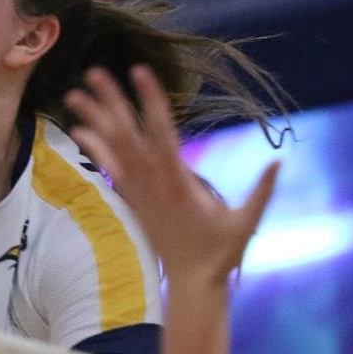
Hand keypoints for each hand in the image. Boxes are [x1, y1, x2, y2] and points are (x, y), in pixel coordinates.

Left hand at [64, 65, 278, 287]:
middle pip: (128, 135)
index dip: (151, 101)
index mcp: (179, 183)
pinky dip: (95, 147)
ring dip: (95, 119)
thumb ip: (263, 192)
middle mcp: (153, 183)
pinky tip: (79, 129)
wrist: (191, 282)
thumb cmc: (222, 253)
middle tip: (94, 71)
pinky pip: (110, 168)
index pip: (162, 133)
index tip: (140, 71)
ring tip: (74, 93)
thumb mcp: (247, 223)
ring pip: (114, 148)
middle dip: (112, 102)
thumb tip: (279, 160)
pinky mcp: (134, 200)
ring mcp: (140, 192)